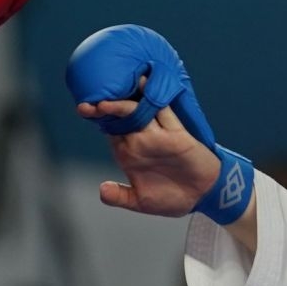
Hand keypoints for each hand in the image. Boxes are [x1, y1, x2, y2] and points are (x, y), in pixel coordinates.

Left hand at [79, 78, 222, 215]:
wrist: (204, 196)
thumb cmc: (172, 198)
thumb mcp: (141, 201)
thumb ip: (121, 196)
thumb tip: (102, 191)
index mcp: (129, 153)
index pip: (110, 130)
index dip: (97, 120)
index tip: (83, 109)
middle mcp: (141, 140)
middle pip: (119, 118)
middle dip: (103, 110)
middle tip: (86, 106)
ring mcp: (158, 135)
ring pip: (138, 111)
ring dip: (122, 105)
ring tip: (104, 103)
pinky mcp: (176, 134)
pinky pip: (164, 112)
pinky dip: (154, 99)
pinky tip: (144, 84)